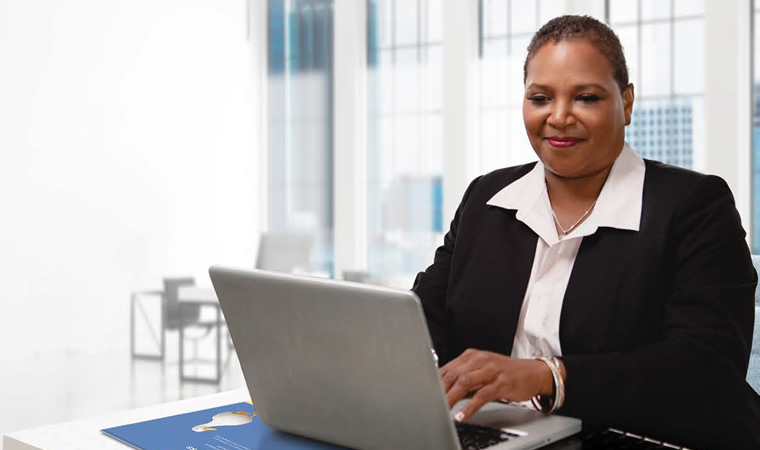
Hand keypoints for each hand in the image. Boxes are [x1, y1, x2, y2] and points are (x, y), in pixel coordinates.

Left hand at [439, 349, 555, 421]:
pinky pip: (482, 395)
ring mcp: (491, 370)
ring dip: (452, 397)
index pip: (448, 368)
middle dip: (440, 390)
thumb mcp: (482, 371)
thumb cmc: (505, 373)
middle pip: (454, 374)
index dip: (435, 381)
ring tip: (443, 409)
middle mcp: (480, 360)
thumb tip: (444, 392)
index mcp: (472, 356)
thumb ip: (464, 379)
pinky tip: (463, 415)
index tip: (425, 393)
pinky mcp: (502, 383)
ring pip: (465, 382)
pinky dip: (470, 407)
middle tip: (431, 403)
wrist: (533, 373)